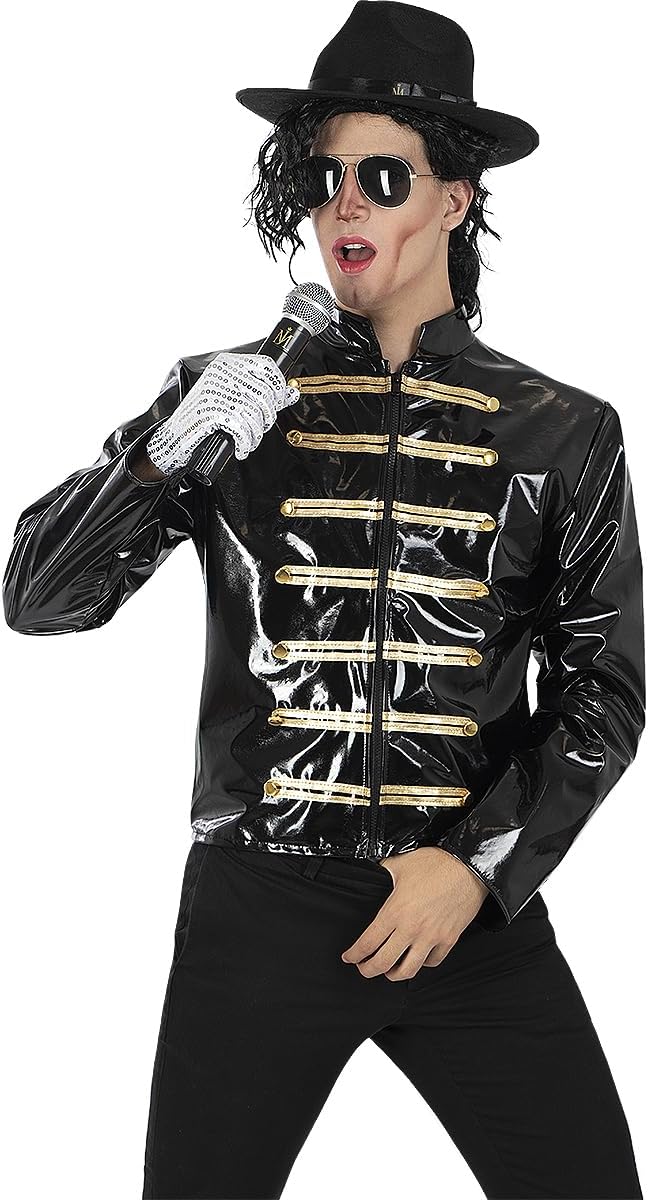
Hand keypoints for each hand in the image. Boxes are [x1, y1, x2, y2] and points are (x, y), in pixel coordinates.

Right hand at [146, 351, 300, 474]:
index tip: (279, 403)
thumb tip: (291, 394)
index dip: (279, 387)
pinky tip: (242, 448)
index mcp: (226, 364)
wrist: (173, 436)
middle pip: (265, 394)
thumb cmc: (202, 417)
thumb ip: (258, 393)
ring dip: (256, 434)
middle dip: (268, 417)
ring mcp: (216, 393)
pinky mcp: (211, 413)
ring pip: (255, 414)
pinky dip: (245, 443)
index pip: (266, 367)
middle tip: (260, 428)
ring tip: (249, 441)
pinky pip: (242, 429)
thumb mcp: (229, 397)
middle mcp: (221, 374)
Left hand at [340, 847, 489, 980]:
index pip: (367, 943)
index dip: (354, 954)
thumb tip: (374, 871)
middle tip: (363, 968)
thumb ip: (384, 871)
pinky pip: (432, 962)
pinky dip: (421, 964)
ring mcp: (431, 937)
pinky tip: (416, 958)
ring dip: (393, 974)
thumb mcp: (400, 863)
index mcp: (395, 911)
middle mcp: (411, 929)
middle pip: (383, 963)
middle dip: (368, 970)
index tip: (349, 957)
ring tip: (388, 971)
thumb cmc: (436, 864)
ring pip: (408, 970)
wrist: (468, 867)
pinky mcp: (448, 940)